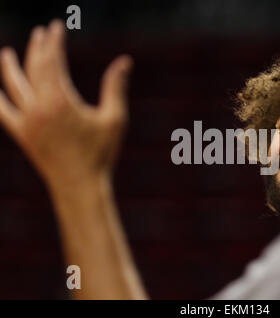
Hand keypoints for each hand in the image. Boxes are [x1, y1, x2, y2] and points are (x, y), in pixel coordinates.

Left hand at [0, 20, 132, 189]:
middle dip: (37, 48)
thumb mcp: (114, 119)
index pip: (52, 61)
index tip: (56, 26)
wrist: (79, 186)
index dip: (54, 41)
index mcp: (59, 101)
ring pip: (13, 87)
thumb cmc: (100, 154)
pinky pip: (2, 111)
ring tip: (6, 53)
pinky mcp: (22, 135)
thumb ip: (116, 87)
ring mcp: (26, 122)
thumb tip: (125, 61)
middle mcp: (37, 108)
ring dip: (10, 67)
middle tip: (42, 33)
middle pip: (33, 69)